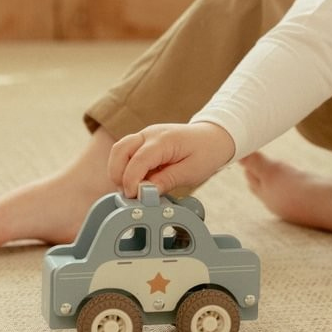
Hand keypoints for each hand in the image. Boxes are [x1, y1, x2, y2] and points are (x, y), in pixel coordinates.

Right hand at [107, 122, 234, 197]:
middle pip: (120, 150)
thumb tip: (144, 193)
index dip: (132, 180)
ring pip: (119, 151)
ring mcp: (145, 136)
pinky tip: (139, 182)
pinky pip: (126, 153)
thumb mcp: (191, 172)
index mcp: (164, 139)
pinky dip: (126, 168)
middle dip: (118, 174)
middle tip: (130, 194)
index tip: (134, 197)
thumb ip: (166, 181)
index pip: (138, 159)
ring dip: (119, 171)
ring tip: (133, 190)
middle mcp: (150, 134)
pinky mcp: (143, 142)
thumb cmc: (206, 152)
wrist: (213, 137)